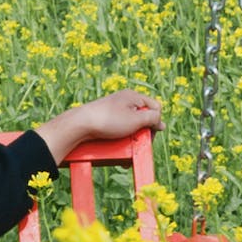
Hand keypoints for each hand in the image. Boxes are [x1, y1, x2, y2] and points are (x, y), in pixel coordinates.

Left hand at [33, 89, 161, 157]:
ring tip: (127, 145)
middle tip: (139, 141)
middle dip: (143, 131)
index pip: (155, 107)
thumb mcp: (136, 120)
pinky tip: (119, 145)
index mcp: (133, 96)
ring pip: (131, 125)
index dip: (156, 121)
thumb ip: (152, 119)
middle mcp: (124, 100)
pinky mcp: (106, 118)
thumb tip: (161, 123)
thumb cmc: (108, 120)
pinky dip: (121, 137)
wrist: (80, 124)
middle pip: (143, 117)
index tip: (150, 132)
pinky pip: (120, 128)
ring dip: (132, 137)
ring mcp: (115, 109)